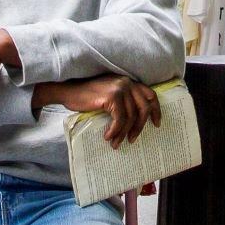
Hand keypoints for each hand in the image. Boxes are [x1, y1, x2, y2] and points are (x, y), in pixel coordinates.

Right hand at [35, 76, 161, 147]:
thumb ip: (122, 101)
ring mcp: (120, 88)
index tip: (156, 124)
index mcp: (128, 82)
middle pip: (143, 108)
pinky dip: (115, 130)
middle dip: (139, 127)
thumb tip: (134, 123)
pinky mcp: (112, 96)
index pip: (150, 95)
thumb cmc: (86, 96)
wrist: (68, 91)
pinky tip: (107, 136)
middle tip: (132, 139)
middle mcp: (127, 82)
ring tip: (116, 143)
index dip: (155, 110)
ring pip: (130, 117)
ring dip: (124, 133)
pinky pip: (119, 119)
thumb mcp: (109, 96)